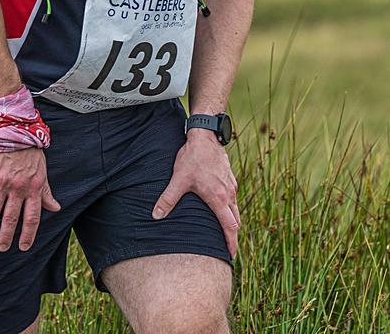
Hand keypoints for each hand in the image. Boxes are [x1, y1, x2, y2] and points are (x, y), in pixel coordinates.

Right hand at [0, 147, 60, 251]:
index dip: (28, 234)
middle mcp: (17, 187)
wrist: (14, 129)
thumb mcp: (43, 172)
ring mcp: (1, 182)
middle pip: (11, 218)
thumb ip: (47, 192)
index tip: (23, 247)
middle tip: (2, 248)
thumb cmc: (31, 152)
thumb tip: (56, 208)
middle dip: (6, 236)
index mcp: (33, 187)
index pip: (32, 217)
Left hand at [152, 129, 239, 257]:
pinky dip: (230, 207)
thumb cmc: (193, 157)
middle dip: (232, 235)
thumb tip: (155, 216)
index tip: (231, 255)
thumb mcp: (178, 179)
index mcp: (219, 198)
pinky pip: (233, 197)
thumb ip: (168, 199)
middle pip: (236, 221)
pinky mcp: (230, 177)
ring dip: (231, 221)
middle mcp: (229, 194)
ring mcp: (231, 185)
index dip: (231, 243)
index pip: (230, 227)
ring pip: (235, 209)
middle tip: (228, 248)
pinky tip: (221, 206)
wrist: (205, 136)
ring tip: (224, 231)